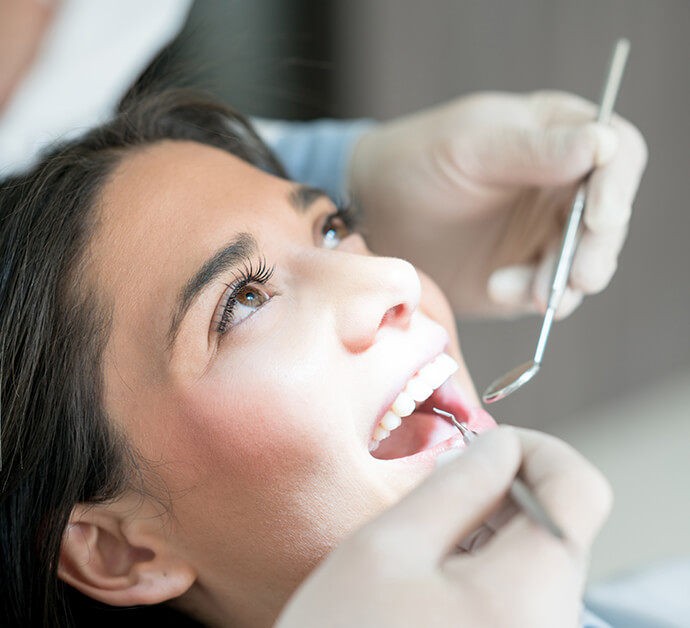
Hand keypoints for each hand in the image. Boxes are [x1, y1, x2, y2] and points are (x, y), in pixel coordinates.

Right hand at [275, 427, 611, 627]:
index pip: (579, 488)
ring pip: (539, 555)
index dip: (536, 448)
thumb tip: (498, 445)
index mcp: (526, 597)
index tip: (486, 446)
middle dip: (504, 489)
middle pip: (559, 522)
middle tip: (441, 489)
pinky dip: (487, 564)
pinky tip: (437, 574)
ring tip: (429, 539)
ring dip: (491, 527)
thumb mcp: (385, 549)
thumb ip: (454, 486)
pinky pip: (524, 591)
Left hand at [350, 91, 646, 317]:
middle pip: (609, 219)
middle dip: (596, 250)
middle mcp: (560, 187)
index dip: (617, 186)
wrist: (374, 212)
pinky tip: (498, 288)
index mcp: (557, 136)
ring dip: (565, 281)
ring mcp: (544, 233)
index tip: (599, 217)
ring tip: (526, 291)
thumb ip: (534, 150)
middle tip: (578, 278)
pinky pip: (547, 291)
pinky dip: (533, 297)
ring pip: (584, 262)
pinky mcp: (524, 272)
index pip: (616, 154)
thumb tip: (602, 144)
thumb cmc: (416, 161)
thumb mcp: (470, 148)